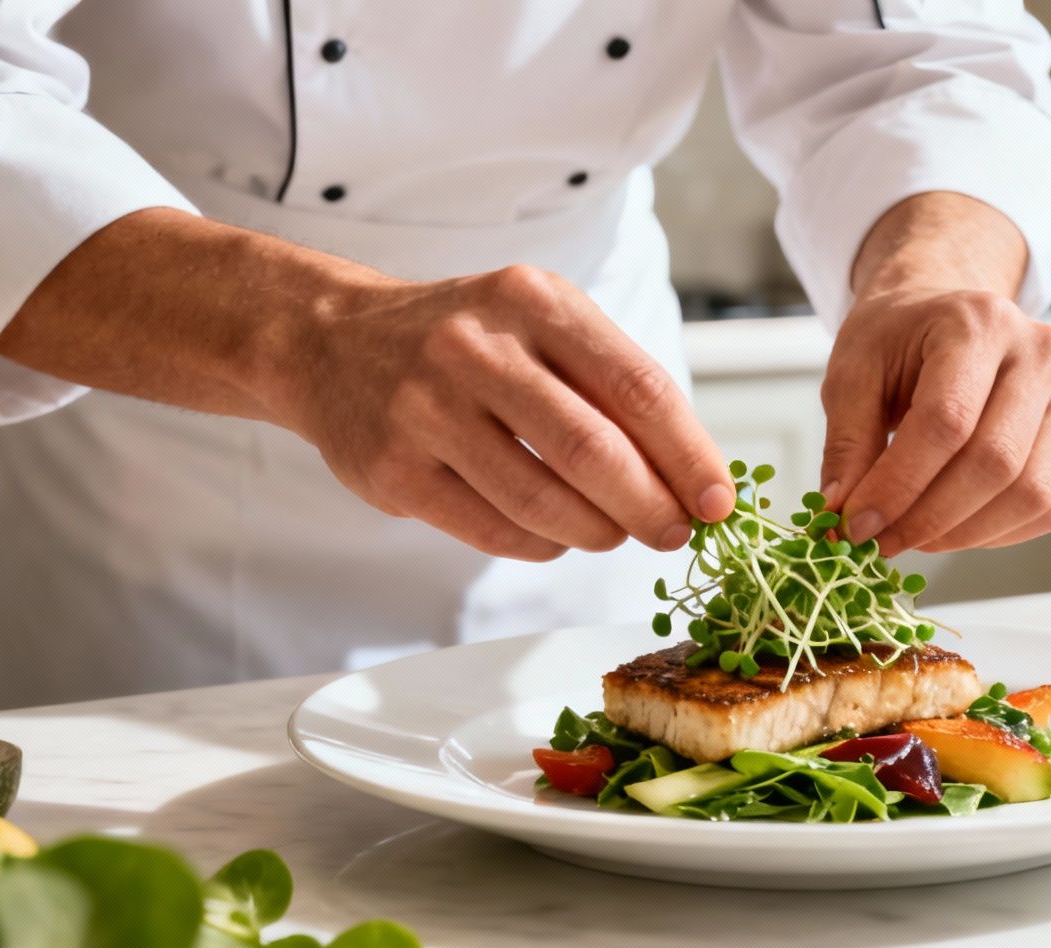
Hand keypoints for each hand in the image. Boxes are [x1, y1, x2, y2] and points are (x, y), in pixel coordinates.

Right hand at [288, 265, 736, 559]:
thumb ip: (612, 386)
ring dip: (599, 533)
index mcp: (532, 300)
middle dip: (651, 506)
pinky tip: (556, 533)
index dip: (689, 454)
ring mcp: (426, 410)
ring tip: (616, 533)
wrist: (332, 342)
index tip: (719, 499)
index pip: (636, 386)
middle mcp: (475, 348)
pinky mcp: (393, 470)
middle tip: (675, 532)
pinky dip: (544, 544)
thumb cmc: (468, 342)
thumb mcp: (541, 324)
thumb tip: (695, 477)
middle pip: (593, 452)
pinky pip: (494, 531)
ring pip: (543, 502)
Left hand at [819, 286, 1050, 556]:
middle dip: (929, 518)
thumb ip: (847, 443)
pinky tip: (950, 527)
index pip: (947, 420)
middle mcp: (1040, 353)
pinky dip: (993, 534)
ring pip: (1029, 494)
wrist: (945, 321)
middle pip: (995, 462)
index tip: (857, 525)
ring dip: (963, 534)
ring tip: (911, 536)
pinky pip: (1046, 508)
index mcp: (979, 322)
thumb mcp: (852, 373)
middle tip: (879, 543)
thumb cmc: (897, 341)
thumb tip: (843, 515)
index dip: (900, 484)